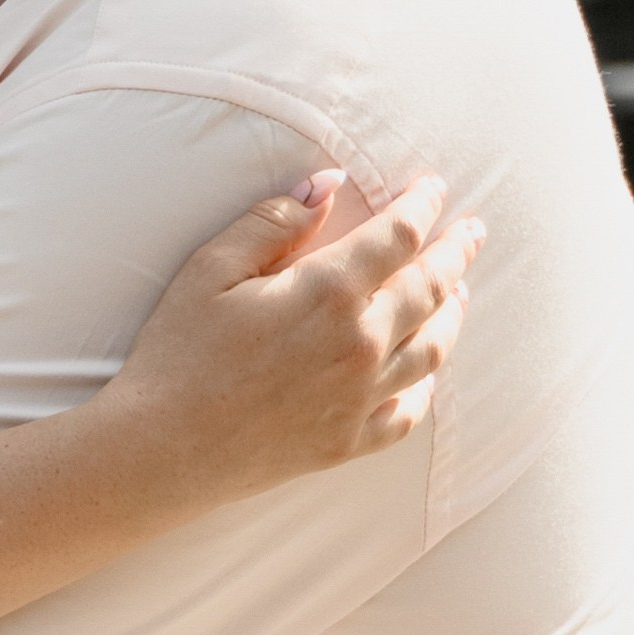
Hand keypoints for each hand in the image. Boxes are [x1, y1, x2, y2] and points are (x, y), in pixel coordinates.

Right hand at [112, 172, 479, 507]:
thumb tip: (329, 184)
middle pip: (431, 288)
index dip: (422, 205)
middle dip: (456, 252)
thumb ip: (273, 222)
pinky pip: (408, 411)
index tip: (433, 187)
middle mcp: (359, 343)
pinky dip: (425, 386)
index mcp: (327, 292)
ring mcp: (360, 397)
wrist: (160, 450)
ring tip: (461, 292)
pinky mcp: (348, 441)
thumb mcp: (209, 270)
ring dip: (453, 313)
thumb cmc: (176, 354)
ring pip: (433, 349)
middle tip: (473, 231)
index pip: (398, 236)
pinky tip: (426, 372)